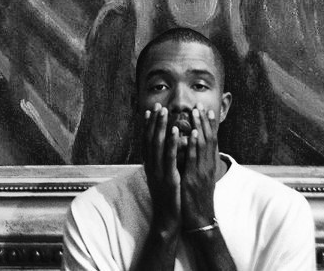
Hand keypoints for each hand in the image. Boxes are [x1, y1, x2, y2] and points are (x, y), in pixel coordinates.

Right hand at [144, 103, 181, 234]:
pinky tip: (177, 130)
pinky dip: (172, 142)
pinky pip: (170, 156)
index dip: (148, 126)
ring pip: (158, 145)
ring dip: (161, 127)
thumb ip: (160, 163)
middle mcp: (151, 167)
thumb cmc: (167, 197)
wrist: (168, 219)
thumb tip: (161, 150)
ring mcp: (159, 172)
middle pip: (150, 140)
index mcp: (150, 166)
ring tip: (166, 112)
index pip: (147, 141)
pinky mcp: (169, 178)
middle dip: (154, 121)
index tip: (150, 111)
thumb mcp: (161, 177)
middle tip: (158, 105)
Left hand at [180, 104, 218, 229]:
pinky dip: (194, 144)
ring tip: (196, 113)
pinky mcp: (195, 178)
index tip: (207, 110)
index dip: (209, 124)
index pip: (212, 139)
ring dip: (200, 127)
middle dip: (204, 121)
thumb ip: (199, 162)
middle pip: (209, 138)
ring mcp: (203, 170)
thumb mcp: (201, 177)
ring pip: (203, 145)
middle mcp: (208, 165)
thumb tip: (194, 150)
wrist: (200, 218)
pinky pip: (194, 158)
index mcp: (209, 164)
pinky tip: (192, 133)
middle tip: (199, 105)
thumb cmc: (197, 197)